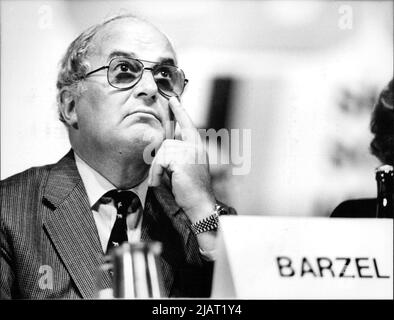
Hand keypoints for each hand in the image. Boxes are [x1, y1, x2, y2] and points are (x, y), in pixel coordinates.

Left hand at [148, 97, 215, 222]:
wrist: (200, 204)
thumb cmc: (191, 190)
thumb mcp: (185, 168)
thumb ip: (178, 155)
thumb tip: (163, 147)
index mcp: (197, 147)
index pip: (187, 125)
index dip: (180, 111)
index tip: (173, 100)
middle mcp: (196, 146)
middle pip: (167, 143)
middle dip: (158, 160)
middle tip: (158, 176)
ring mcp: (190, 152)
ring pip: (162, 151)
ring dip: (157, 168)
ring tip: (160, 180)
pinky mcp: (183, 159)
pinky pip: (160, 160)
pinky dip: (156, 172)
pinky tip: (160, 182)